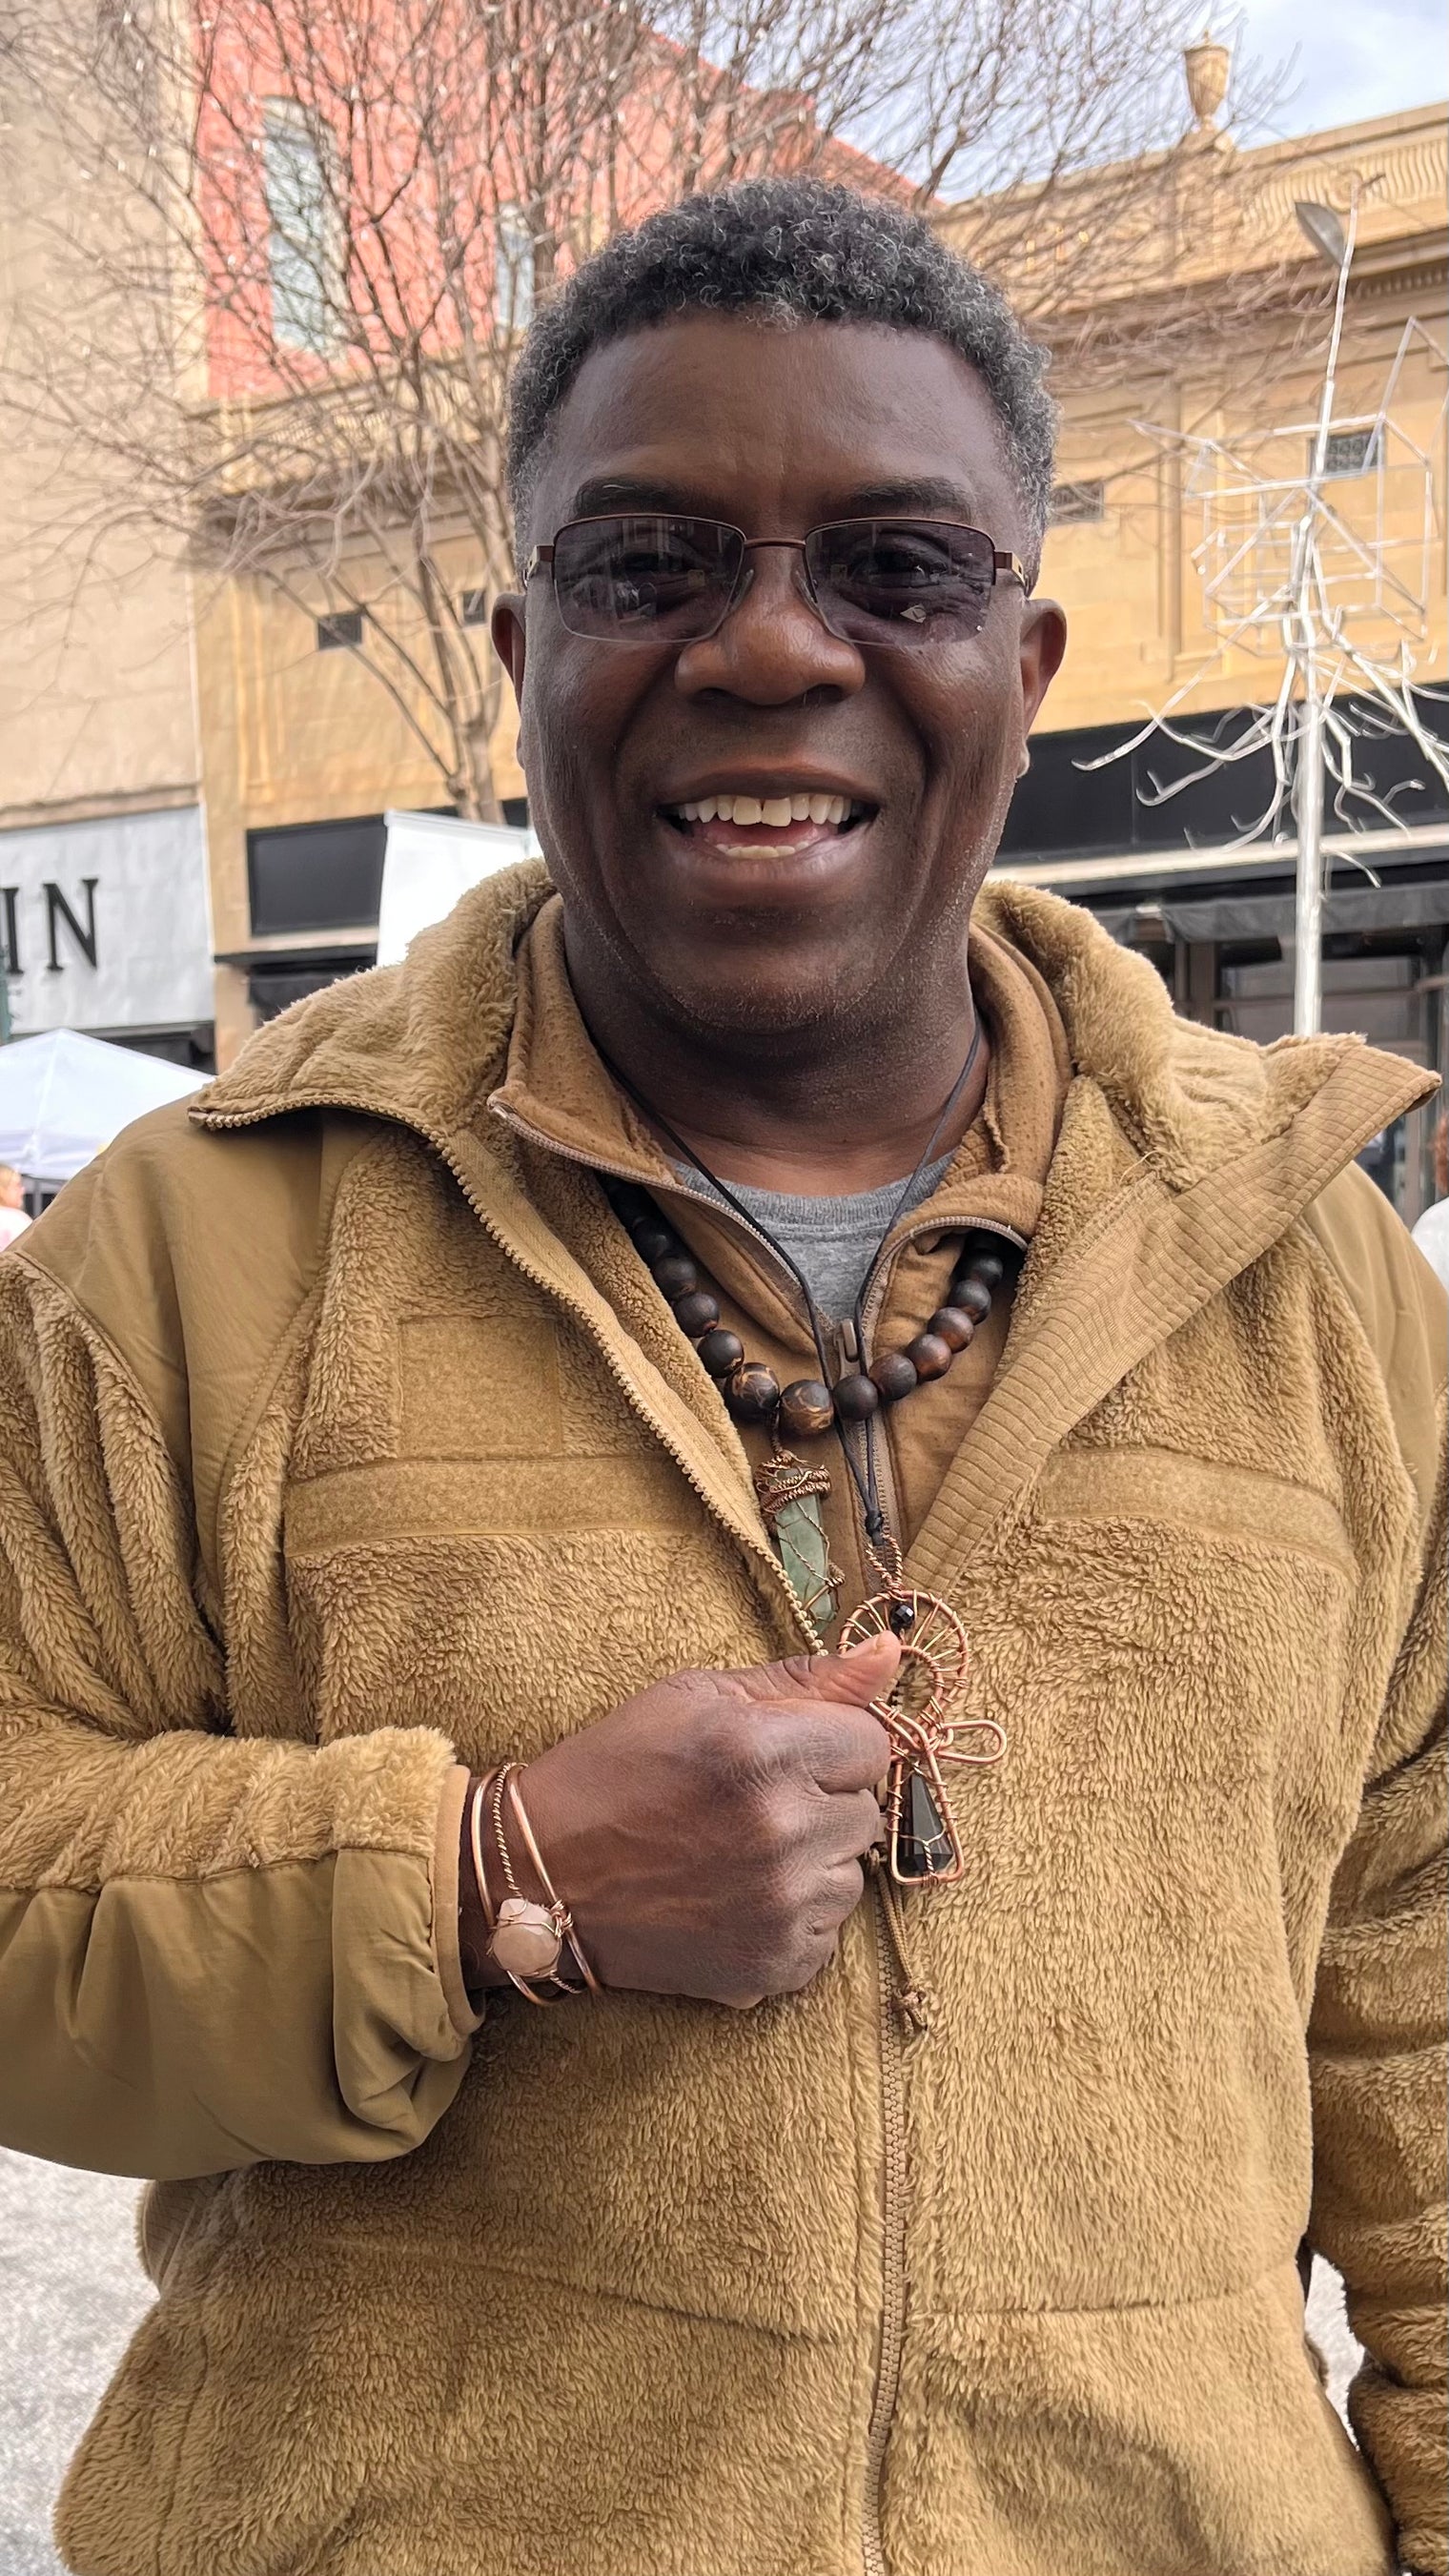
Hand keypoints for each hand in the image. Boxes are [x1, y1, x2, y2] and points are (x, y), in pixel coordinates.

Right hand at [461, 1634, 898, 2007]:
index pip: (872, 1742)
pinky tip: (735, 1898)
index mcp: (764, 1750)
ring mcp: (782, 1906)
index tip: (780, 1754)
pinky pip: (829, 1932)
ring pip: (850, 1872)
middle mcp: (783, 1830)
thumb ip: (804, 1679)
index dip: (827, 1743)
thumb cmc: (617, 1771)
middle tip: (747, 1805)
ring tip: (736, 1853)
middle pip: (865, 1809)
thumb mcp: (698, 1698)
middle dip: (820, 1800)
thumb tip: (889, 1654)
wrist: (541, 1878)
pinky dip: (793, 1917)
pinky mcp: (775, 1965)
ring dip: (810, 1861)